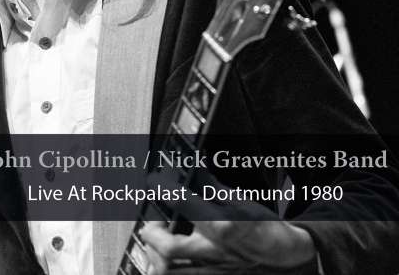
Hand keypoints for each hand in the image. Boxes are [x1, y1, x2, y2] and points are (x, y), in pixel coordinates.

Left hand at [139, 171, 316, 273]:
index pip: (182, 202)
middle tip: (152, 223)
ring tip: (155, 242)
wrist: (283, 256)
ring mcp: (213, 270)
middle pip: (169, 248)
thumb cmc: (262, 227)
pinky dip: (167, 269)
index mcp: (223, 224)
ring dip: (155, 255)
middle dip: (152, 234)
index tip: (153, 181)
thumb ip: (209, 187)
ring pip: (170, 271)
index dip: (163, 188)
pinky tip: (164, 259)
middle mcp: (215, 250)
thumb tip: (191, 170)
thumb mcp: (238, 199)